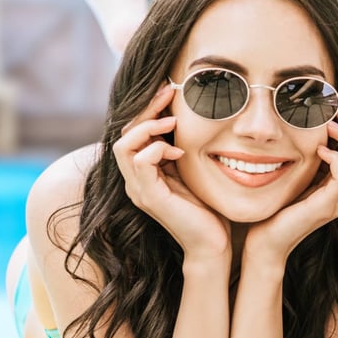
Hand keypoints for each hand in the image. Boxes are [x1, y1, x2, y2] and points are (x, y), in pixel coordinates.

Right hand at [112, 85, 230, 259]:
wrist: (213, 246)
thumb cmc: (208, 211)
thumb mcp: (192, 173)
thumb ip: (181, 153)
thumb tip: (184, 122)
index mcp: (144, 175)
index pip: (132, 133)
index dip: (147, 110)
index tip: (168, 91)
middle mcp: (136, 181)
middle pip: (124, 134)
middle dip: (145, 109)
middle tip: (168, 92)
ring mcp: (139, 190)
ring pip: (124, 145)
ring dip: (149, 127)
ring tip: (173, 122)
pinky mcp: (150, 198)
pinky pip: (140, 161)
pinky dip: (158, 149)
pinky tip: (179, 151)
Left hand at [243, 104, 337, 263]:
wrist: (264, 244)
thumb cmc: (273, 210)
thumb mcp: (293, 176)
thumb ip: (303, 157)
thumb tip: (299, 125)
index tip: (333, 104)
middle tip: (335, 105)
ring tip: (329, 125)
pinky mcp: (327, 207)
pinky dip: (337, 159)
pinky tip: (320, 149)